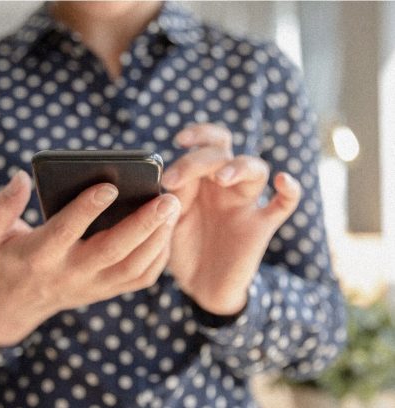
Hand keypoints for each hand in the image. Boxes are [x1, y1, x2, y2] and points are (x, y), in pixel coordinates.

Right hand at [0, 170, 180, 345]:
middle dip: (141, 224)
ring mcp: (93, 286)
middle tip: (166, 199)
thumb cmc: (11, 255)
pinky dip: (159, 257)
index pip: (66, 230)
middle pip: (111, 251)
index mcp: (40, 254)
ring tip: (173, 208)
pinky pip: (140, 279)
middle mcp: (70, 272)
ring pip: (133, 267)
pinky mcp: (108, 291)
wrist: (22, 301)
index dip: (86, 208)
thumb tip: (20, 178)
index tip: (110, 185)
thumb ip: (2, 205)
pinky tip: (167, 229)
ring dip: (157, 239)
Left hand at [162, 124, 301, 315]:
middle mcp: (224, 186)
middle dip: (200, 157)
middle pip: (225, 151)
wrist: (201, 287)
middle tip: (175, 178)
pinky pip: (285, 204)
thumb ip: (173, 199)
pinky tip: (284, 180)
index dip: (195, 137)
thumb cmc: (184, 249)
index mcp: (201, 180)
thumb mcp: (170, 222)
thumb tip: (167, 176)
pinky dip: (290, 190)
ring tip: (221, 178)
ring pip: (256, 169)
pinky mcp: (261, 225)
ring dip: (239, 166)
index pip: (205, 146)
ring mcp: (245, 204)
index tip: (179, 140)